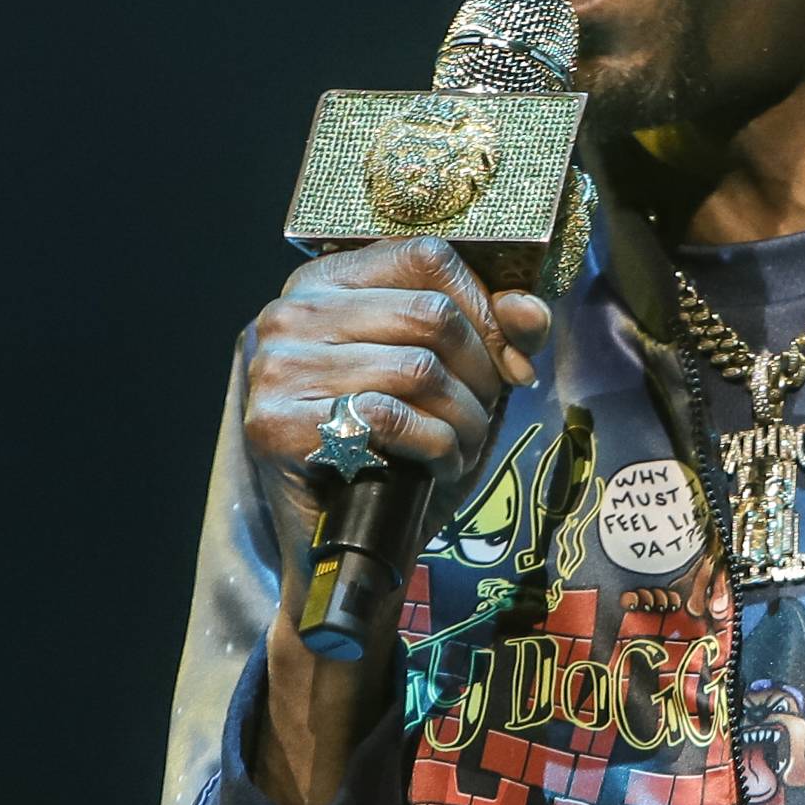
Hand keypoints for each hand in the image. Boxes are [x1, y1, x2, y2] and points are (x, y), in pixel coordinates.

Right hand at [243, 238, 550, 588]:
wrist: (347, 548)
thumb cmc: (401, 455)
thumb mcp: (459, 382)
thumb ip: (497, 333)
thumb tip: (529, 310)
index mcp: (327, 282)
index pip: (427, 256)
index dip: (485, 309)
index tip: (507, 362)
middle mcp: (291, 313)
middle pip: (430, 314)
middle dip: (481, 375)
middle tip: (482, 416)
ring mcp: (276, 367)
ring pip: (418, 369)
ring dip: (463, 420)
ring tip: (461, 446)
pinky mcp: (276, 425)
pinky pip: (389, 418)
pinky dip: (435, 448)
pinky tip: (435, 466)